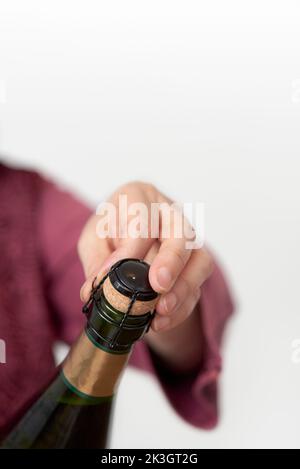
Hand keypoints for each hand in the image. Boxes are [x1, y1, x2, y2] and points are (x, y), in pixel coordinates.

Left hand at [78, 181, 212, 332]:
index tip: (115, 271)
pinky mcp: (194, 265)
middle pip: (181, 232)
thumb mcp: (93, 240)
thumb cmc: (110, 232)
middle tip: (158, 285)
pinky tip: (161, 320)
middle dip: (171, 261)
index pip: (143, 216)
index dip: (132, 246)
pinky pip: (197, 285)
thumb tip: (96, 288)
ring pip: (199, 259)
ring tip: (160, 310)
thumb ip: (96, 260)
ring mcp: (187, 239)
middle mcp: (168, 213)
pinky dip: (181, 306)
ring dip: (182, 288)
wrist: (125, 239)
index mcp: (138, 196)